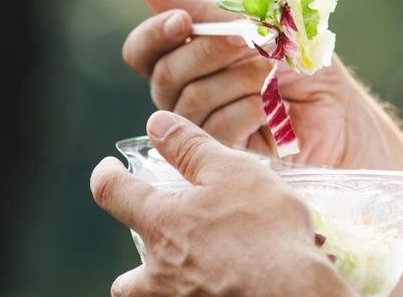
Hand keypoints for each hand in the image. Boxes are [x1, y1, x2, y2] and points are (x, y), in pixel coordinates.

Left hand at [91, 111, 353, 296]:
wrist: (296, 296)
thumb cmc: (266, 230)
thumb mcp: (232, 172)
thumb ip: (190, 147)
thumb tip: (156, 123)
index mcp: (161, 224)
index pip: (111, 193)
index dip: (106, 175)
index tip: (108, 168)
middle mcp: (160, 273)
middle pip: (125, 282)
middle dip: (135, 272)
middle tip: (165, 256)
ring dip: (165, 291)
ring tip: (196, 277)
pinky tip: (226, 288)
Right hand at [121, 0, 402, 170]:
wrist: (345, 118)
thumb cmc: (305, 68)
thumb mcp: (260, 26)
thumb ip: (205, 10)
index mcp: (190, 61)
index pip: (144, 51)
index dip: (155, 34)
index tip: (184, 21)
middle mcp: (187, 96)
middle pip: (164, 74)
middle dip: (208, 52)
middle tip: (248, 43)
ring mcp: (203, 131)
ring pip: (190, 101)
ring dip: (238, 79)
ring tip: (272, 76)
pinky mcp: (224, 158)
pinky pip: (215, 128)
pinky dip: (248, 110)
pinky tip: (273, 110)